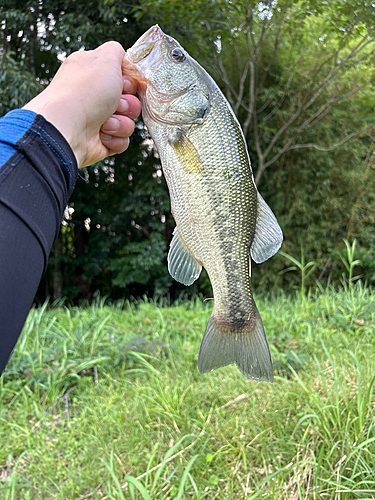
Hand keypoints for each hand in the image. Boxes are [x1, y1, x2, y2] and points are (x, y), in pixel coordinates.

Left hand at [23, 41, 140, 167]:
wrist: (67, 129)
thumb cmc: (84, 93)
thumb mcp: (105, 58)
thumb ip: (117, 51)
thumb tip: (124, 59)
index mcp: (93, 75)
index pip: (125, 78)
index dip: (129, 82)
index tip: (123, 84)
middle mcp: (94, 96)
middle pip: (130, 101)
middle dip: (127, 104)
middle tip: (113, 105)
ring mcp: (97, 120)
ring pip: (128, 122)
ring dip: (121, 123)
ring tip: (104, 124)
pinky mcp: (101, 141)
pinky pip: (123, 141)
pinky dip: (116, 139)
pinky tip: (102, 135)